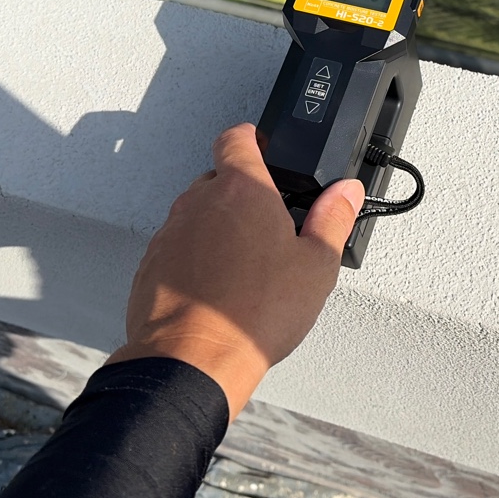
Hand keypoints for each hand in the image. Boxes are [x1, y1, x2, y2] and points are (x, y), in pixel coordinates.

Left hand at [106, 123, 363, 417]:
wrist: (194, 359)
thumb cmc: (253, 313)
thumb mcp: (316, 267)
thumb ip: (333, 220)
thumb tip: (347, 193)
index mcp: (242, 190)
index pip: (237, 138)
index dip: (251, 138)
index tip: (260, 145)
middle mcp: (199, 201)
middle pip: (218, 179)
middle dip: (240, 195)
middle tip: (266, 226)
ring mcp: (171, 232)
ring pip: (196, 215)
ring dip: (217, 229)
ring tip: (244, 267)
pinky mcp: (152, 263)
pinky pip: (177, 247)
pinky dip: (195, 259)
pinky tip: (217, 289)